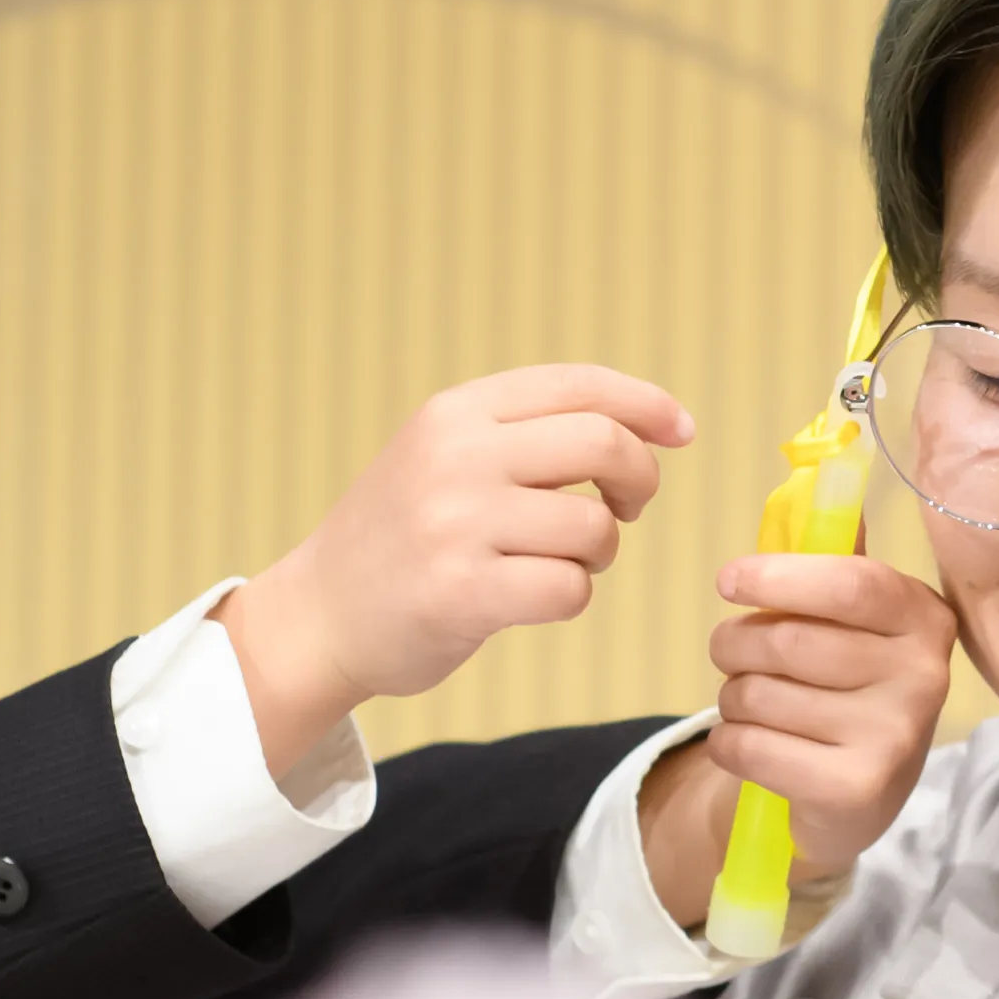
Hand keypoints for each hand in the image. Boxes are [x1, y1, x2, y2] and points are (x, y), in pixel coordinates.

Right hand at [215, 366, 692, 777]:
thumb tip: (641, 426)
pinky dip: (570, 597)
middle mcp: (455, 456)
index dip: (646, 402)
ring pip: (594, 526)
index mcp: (454, 412)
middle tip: (626, 509)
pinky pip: (570, 588)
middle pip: (604, 443)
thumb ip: (524, 433)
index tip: (681, 430)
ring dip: (598, 553)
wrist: (318, 615)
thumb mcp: (443, 455)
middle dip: (639, 479)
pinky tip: (533, 599)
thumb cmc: (403, 538)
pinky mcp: (462, 593)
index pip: (578, 383)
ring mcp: (456, 524)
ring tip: (558, 562)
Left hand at [637, 552, 959, 933]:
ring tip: (751, 706)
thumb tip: (820, 481)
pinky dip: (729, 743)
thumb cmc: (843, 688)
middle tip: (729, 653)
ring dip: (732, 698)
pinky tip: (749, 746)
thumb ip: (836, 560)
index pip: (850, 583)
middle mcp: (924, 676)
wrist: (853, 797)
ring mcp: (896, 737)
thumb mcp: (853, 623)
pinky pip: (751, 746)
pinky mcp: (857, 790)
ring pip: (762, 695)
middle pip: (791, 641)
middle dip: (735, 644)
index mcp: (924, 618)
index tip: (729, 581)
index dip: (779, 576)